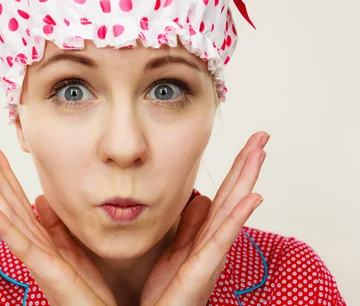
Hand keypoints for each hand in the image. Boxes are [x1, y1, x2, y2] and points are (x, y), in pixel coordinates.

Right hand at [0, 142, 115, 305]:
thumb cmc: (86, 292)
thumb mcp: (71, 250)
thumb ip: (55, 226)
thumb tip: (40, 200)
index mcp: (41, 239)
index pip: (18, 200)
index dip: (5, 174)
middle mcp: (34, 245)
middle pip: (8, 202)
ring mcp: (37, 258)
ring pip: (9, 216)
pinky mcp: (45, 271)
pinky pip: (21, 245)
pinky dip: (2, 225)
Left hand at [140, 131, 269, 305]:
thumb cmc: (165, 292)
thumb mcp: (174, 251)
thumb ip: (188, 226)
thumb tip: (201, 198)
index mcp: (203, 237)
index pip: (222, 197)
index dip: (234, 170)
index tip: (247, 144)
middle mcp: (212, 244)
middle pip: (233, 198)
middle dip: (247, 167)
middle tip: (262, 136)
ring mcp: (210, 256)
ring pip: (231, 212)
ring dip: (246, 181)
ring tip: (259, 153)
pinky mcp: (202, 271)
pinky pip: (221, 240)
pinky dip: (237, 218)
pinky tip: (252, 198)